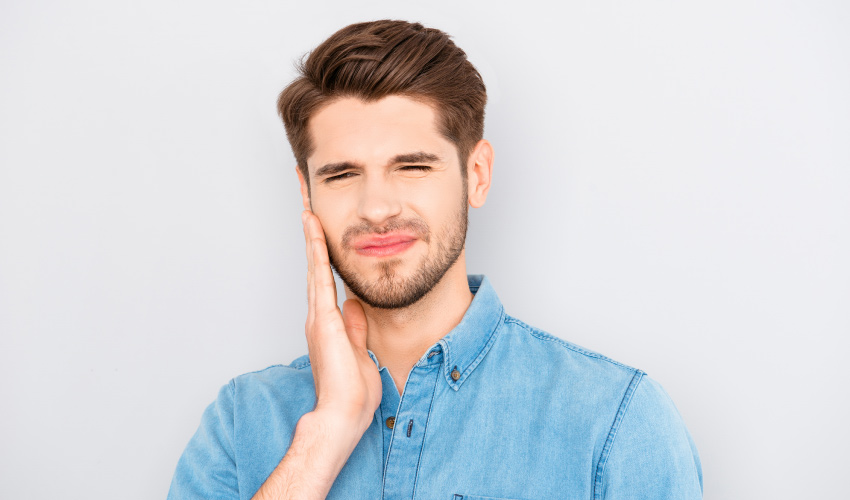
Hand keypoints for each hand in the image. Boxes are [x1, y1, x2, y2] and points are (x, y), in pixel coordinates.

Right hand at [302, 210, 381, 431]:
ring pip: (314, 265)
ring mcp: (318, 316)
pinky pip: (319, 276)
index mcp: (328, 323)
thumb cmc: (352, 393)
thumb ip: (356, 327)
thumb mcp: (360, 352)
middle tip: (307, 204)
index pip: (325, 279)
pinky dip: (316, 251)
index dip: (322, 253)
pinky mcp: (323, 319)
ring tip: (307, 205)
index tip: (321, 228)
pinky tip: (313, 228)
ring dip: (311, 234)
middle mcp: (319, 316)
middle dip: (312, 235)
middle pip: (315, 266)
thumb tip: (355, 305)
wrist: (343, 415)